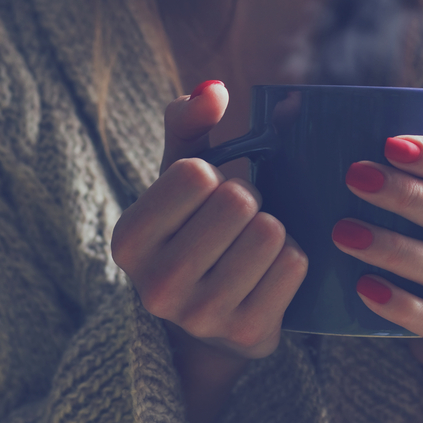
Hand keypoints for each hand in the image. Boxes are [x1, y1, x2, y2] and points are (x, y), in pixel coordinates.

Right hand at [111, 81, 307, 360]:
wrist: (204, 329)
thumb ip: (188, 123)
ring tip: (252, 248)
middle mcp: (156, 285)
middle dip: (248, 201)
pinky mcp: (247, 333)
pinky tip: (269, 273)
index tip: (205, 199)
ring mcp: (202, 315)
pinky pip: (294, 264)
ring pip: (270, 232)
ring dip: (273, 230)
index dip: (214, 176)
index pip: (195, 174)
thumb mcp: (176, 179)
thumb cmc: (192, 233)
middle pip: (238, 201)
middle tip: (236, 225)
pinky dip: (292, 258)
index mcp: (129, 240)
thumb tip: (214, 88)